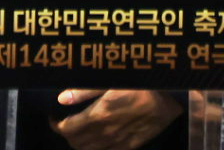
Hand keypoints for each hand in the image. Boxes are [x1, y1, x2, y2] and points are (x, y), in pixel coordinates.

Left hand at [49, 89, 183, 149]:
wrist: (170, 97)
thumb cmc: (139, 82)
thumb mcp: (110, 80)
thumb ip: (84, 91)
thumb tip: (61, 98)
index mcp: (98, 116)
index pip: (67, 129)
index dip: (56, 125)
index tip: (53, 117)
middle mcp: (106, 134)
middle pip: (76, 143)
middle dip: (66, 134)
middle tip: (65, 122)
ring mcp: (119, 142)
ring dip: (80, 142)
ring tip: (79, 129)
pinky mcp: (131, 146)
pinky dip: (96, 148)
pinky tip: (98, 137)